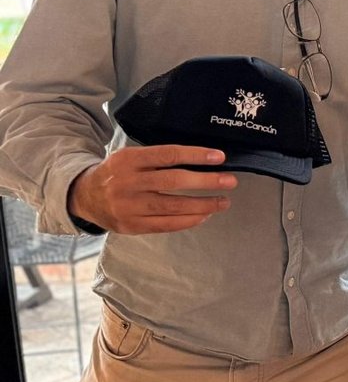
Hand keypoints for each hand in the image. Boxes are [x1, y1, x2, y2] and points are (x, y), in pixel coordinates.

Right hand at [68, 145, 236, 234]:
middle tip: (230, 181)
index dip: (195, 155)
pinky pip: (165, 225)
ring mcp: (128, 207)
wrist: (83, 196)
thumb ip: (157, 158)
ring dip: (202, 205)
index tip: (219, 157)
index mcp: (128, 160)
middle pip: (173, 182)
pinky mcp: (130, 226)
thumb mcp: (129, 157)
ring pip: (172, 207)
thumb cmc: (117, 173)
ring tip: (223, 202)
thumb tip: (202, 160)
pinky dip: (187, 221)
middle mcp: (127, 183)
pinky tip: (204, 215)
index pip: (167, 155)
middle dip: (206, 182)